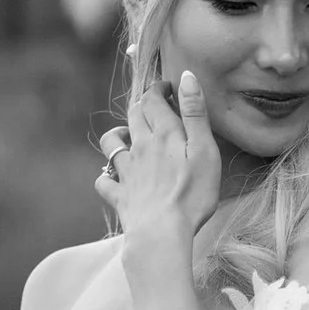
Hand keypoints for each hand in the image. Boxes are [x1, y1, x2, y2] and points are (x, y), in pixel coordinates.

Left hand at [96, 69, 220, 264]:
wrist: (161, 233)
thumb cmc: (191, 194)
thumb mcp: (204, 150)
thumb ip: (195, 113)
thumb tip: (187, 76)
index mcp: (162, 134)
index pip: (153, 99)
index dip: (159, 89)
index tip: (169, 88)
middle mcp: (139, 148)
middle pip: (133, 115)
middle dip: (142, 105)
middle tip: (155, 107)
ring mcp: (126, 172)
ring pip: (111, 143)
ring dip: (118, 135)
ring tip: (129, 137)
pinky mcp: (120, 197)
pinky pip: (104, 181)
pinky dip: (106, 176)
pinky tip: (114, 178)